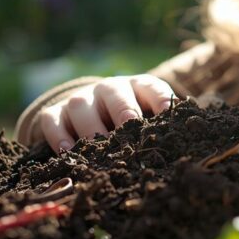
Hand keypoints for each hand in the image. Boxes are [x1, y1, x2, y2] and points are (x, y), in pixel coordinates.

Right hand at [39, 75, 176, 152]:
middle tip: (129, 127)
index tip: (168, 113)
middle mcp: (109, 89)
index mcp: (137, 87)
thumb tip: (186, 145)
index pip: (151, 87)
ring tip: (98, 146)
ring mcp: (81, 100)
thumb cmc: (129, 121)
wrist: (92, 112)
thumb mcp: (147, 119)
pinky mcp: (56, 113)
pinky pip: (53, 120)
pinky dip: (58, 134)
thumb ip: (162, 128)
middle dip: (122, 109)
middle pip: (114, 93)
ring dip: (90, 127)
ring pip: (81, 106)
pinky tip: (68, 151)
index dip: (160, 98)